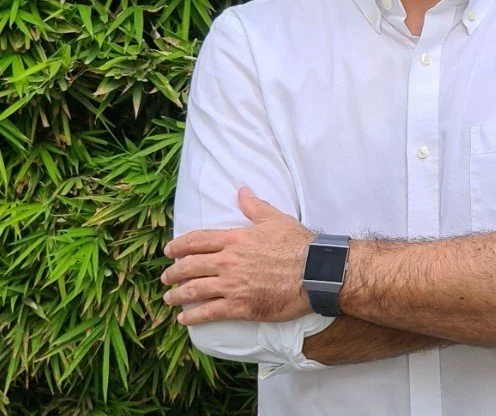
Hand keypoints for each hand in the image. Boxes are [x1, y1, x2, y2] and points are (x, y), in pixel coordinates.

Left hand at [161, 187, 314, 325]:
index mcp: (234, 239)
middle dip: (173, 272)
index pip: (197, 240)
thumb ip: (254, 206)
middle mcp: (227, 262)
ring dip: (177, 295)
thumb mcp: (275, 219)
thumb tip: (241, 190)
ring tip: (169, 298)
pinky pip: (208, 312)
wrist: (314, 272)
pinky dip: (192, 316)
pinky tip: (184, 319)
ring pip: (194, 290)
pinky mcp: (239, 307)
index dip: (179, 245)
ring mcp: (232, 286)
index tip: (169, 250)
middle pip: (190, 266)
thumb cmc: (297, 244)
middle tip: (166, 277)